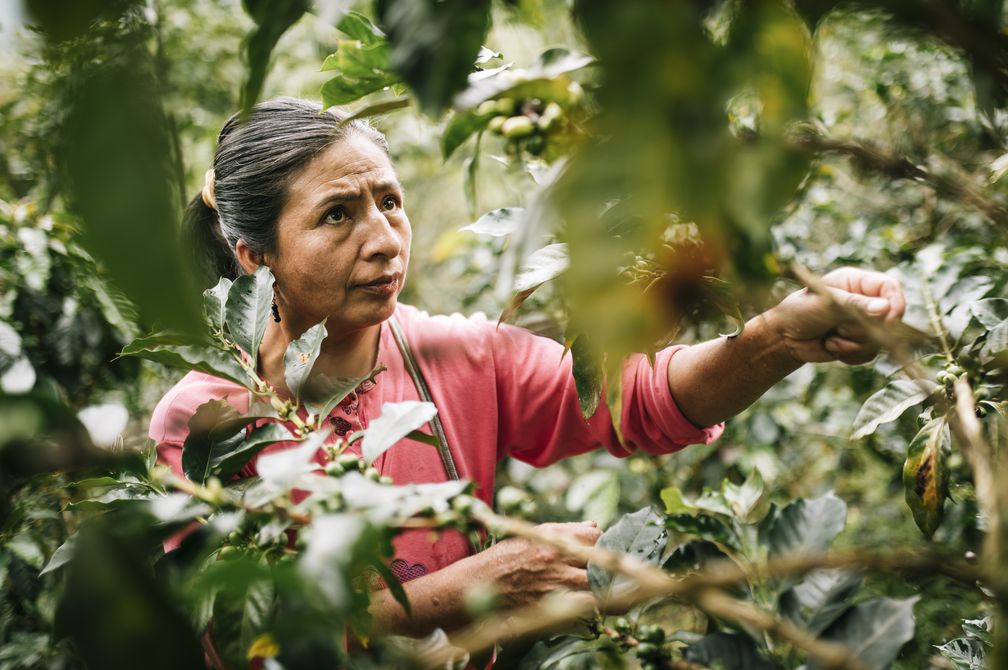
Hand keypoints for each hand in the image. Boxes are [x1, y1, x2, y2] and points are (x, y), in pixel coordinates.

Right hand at [476, 521, 601, 608]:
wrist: (481, 583)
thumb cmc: (508, 556)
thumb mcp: (534, 534)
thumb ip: (567, 531)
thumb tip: (594, 526)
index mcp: (555, 540)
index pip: (597, 538)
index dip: (605, 544)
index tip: (604, 549)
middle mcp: (559, 562)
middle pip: (602, 565)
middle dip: (611, 569)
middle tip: (615, 573)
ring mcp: (556, 587)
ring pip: (597, 591)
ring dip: (606, 592)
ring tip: (611, 592)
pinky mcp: (551, 609)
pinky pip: (583, 612)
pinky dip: (591, 610)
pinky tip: (593, 608)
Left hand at [767, 267, 905, 364]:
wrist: (783, 338)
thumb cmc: (800, 312)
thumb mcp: (827, 305)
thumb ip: (856, 306)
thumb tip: (885, 309)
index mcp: (857, 282)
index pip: (890, 287)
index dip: (894, 303)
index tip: (889, 320)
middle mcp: (864, 301)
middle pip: (888, 318)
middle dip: (862, 329)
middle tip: (838, 328)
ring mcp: (863, 323)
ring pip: (879, 339)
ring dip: (852, 343)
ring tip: (830, 337)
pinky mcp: (859, 343)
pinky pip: (869, 354)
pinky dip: (849, 354)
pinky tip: (831, 346)